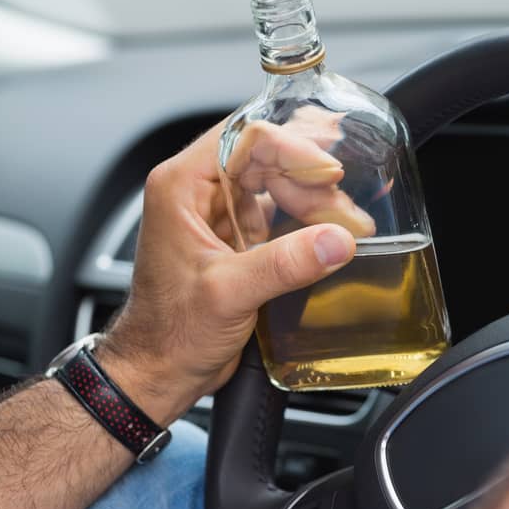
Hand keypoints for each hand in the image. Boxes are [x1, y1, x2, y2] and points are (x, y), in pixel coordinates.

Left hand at [95, 117, 360, 424]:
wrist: (160, 371)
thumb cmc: (168, 332)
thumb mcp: (228, 294)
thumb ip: (284, 264)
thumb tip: (336, 240)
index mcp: (182, 186)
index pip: (246, 138)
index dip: (293, 149)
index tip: (329, 174)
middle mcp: (200, 192)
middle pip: (269, 156)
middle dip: (312, 178)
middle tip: (345, 206)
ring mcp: (221, 214)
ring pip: (278, 182)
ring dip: (316, 200)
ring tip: (347, 225)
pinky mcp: (240, 238)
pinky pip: (281, 212)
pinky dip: (310, 220)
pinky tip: (333, 235)